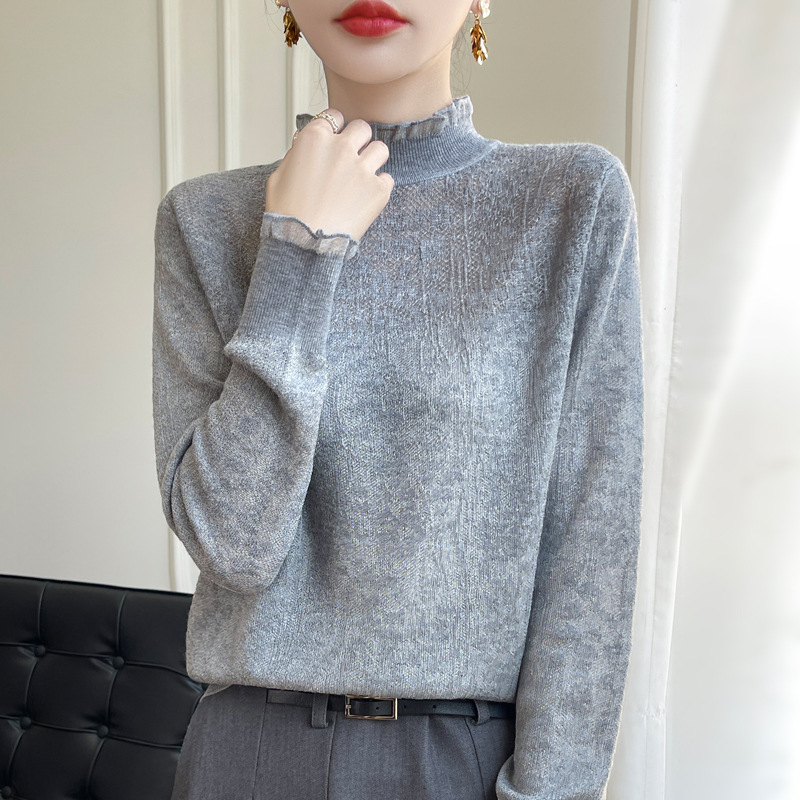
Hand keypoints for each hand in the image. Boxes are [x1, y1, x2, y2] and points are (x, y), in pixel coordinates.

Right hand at [264, 108, 393, 240]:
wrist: (303, 243)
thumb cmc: (287, 213)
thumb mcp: (279, 175)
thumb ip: (297, 154)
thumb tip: (305, 145)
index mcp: (315, 139)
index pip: (335, 116)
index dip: (336, 129)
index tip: (335, 141)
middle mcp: (341, 148)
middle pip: (362, 128)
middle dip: (358, 140)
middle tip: (352, 157)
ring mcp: (362, 169)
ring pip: (380, 149)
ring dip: (373, 159)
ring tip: (363, 176)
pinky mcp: (378, 190)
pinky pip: (388, 179)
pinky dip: (379, 187)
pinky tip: (366, 198)